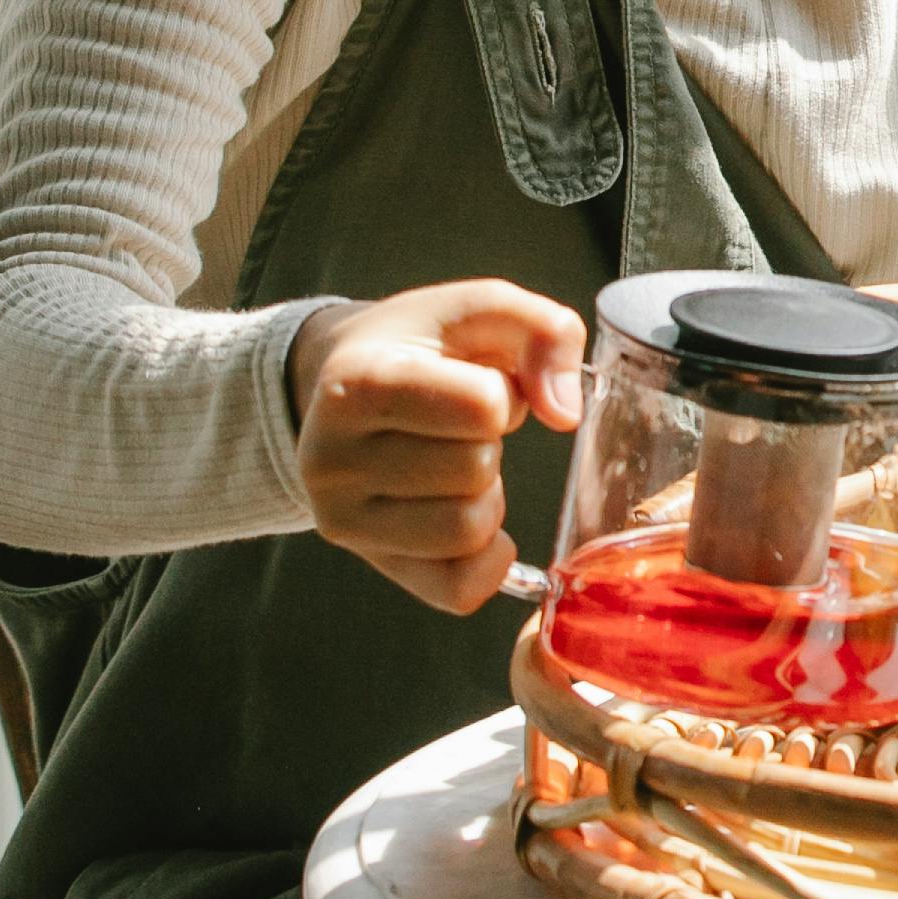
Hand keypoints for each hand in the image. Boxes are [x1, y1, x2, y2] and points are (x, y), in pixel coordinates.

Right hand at [289, 278, 588, 615]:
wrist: (340, 382)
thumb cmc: (417, 346)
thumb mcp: (479, 309)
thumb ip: (544, 331)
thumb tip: (565, 413)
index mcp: (355, 383)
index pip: (481, 407)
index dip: (501, 392)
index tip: (471, 381)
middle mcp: (332, 457)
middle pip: (476, 471)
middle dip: (490, 443)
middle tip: (457, 425)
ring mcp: (343, 518)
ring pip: (469, 532)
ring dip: (487, 497)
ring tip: (455, 463)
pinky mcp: (369, 561)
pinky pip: (460, 590)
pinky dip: (488, 558)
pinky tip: (467, 513)